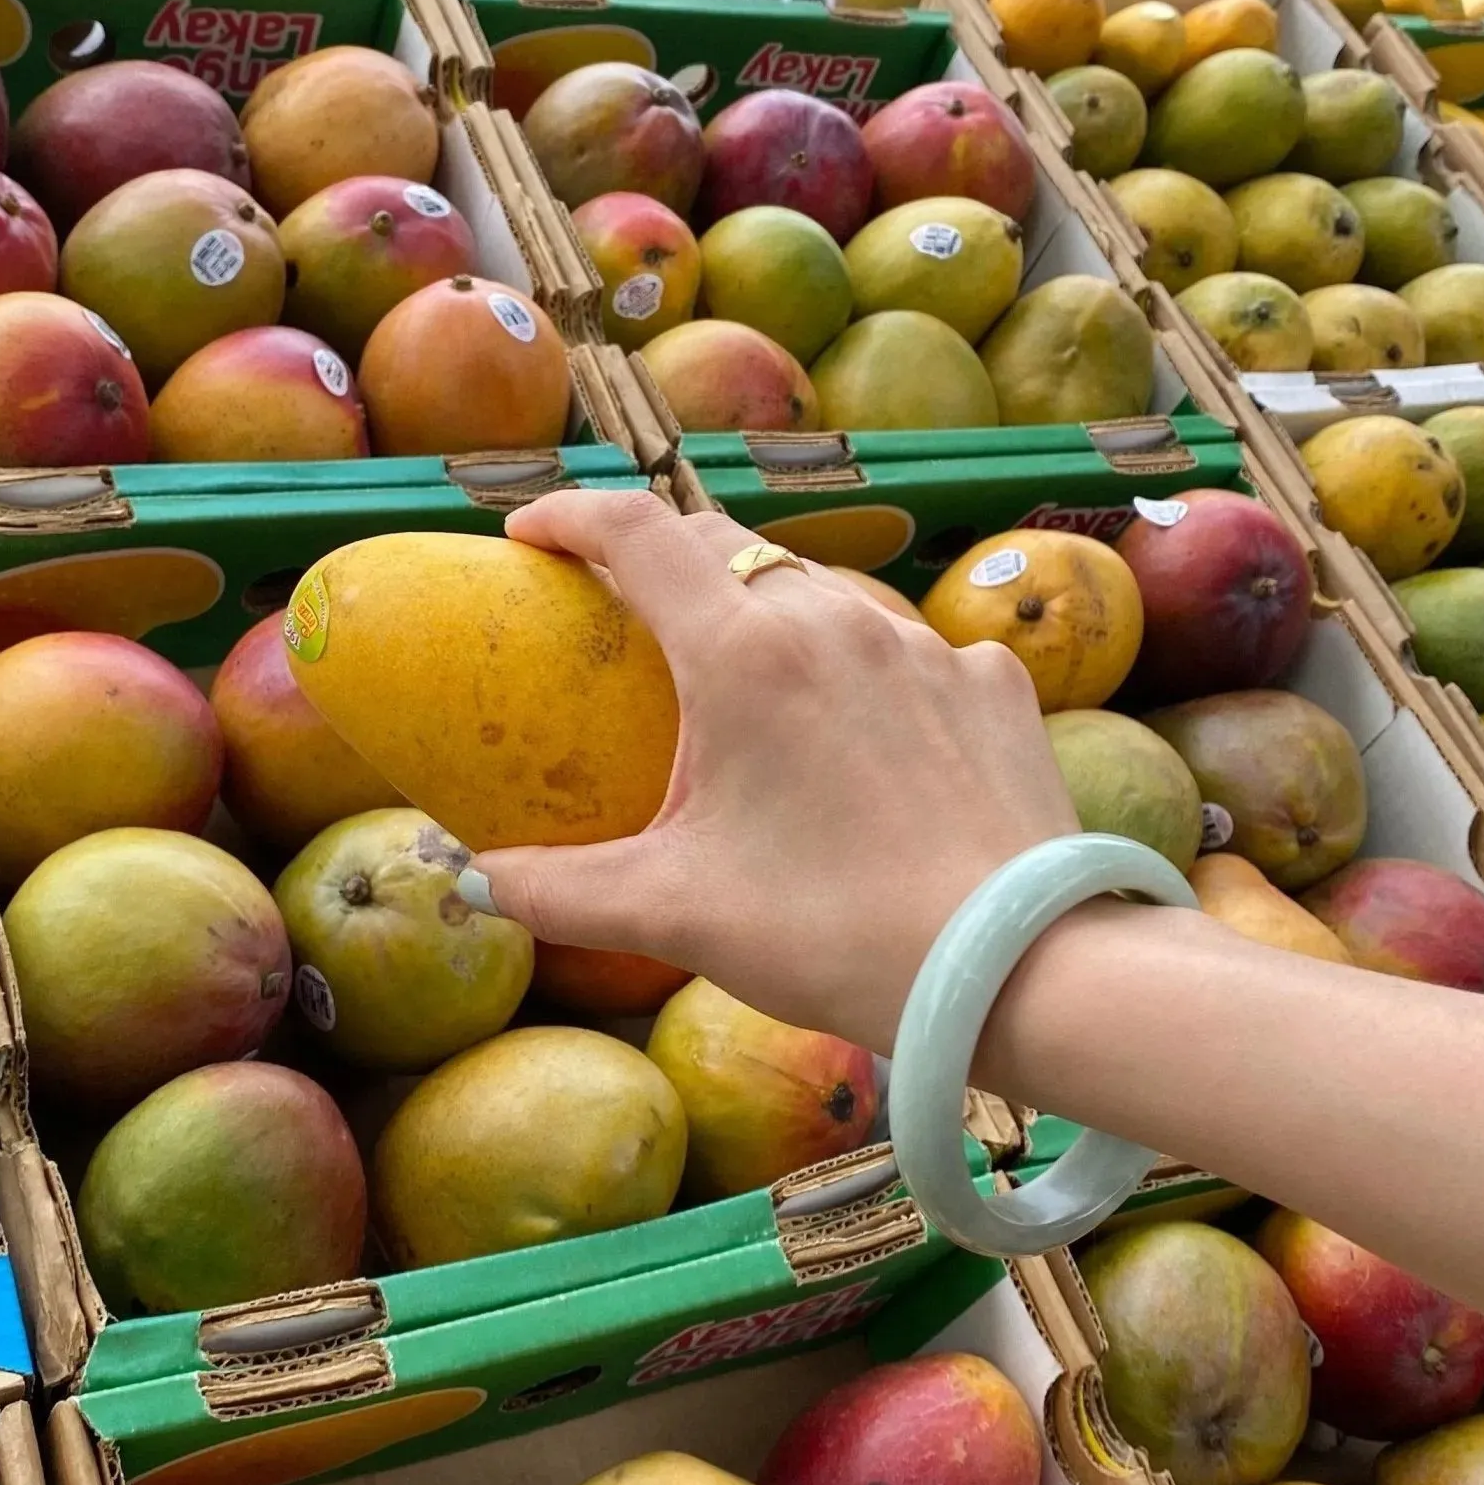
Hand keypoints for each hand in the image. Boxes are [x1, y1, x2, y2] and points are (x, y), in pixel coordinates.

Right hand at [463, 487, 1081, 1054]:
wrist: (1019, 968)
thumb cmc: (832, 934)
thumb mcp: (674, 915)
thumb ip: (554, 891)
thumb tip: (465, 882)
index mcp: (745, 651)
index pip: (636, 531)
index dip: (570, 516)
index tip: (529, 532)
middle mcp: (837, 618)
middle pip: (728, 548)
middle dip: (667, 566)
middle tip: (633, 622)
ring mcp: (928, 646)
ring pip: (825, 596)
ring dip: (771, 619)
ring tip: (754, 692)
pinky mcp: (995, 686)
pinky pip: (912, 652)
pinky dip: (868, 675)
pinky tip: (869, 744)